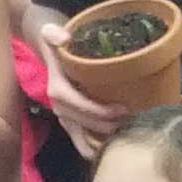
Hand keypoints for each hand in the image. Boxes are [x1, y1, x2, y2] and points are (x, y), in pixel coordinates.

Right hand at [36, 22, 129, 157]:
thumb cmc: (57, 43)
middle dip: (104, 126)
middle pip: (80, 123)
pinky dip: (95, 147)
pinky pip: (81, 141)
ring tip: (125, 137)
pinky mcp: (72, 121)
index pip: (73, 104)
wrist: (50, 52)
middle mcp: (59, 106)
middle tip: (130, 122)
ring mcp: (65, 115)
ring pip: (81, 136)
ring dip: (100, 141)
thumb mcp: (51, 33)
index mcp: (56, 88)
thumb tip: (63, 38)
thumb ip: (53, 33)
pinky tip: (114, 147)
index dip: (95, 110)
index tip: (120, 109)